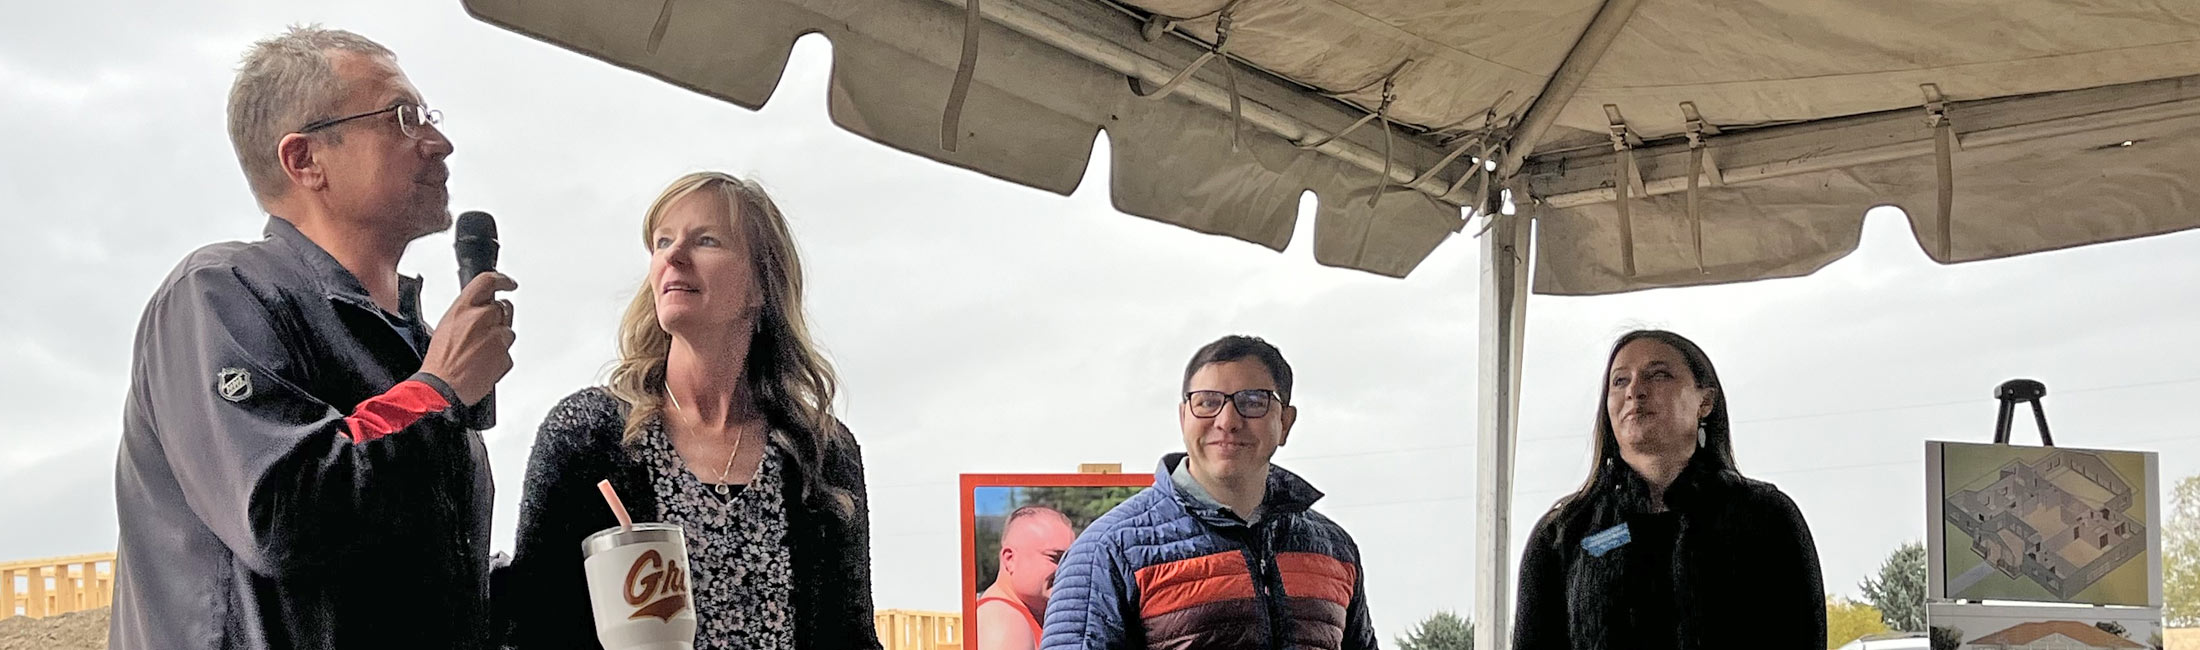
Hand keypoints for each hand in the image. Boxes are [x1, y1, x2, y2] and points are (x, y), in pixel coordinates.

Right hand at [420, 272, 517, 404]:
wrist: (441, 388)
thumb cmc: (439, 361)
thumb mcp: (445, 326)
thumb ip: (466, 313)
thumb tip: (479, 308)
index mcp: (463, 308)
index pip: (488, 281)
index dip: (502, 280)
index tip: (509, 284)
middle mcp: (481, 319)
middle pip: (503, 307)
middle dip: (497, 317)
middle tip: (486, 330)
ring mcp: (496, 338)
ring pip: (508, 330)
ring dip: (498, 338)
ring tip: (478, 352)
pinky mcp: (504, 356)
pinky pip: (507, 352)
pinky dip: (499, 357)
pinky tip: (483, 363)